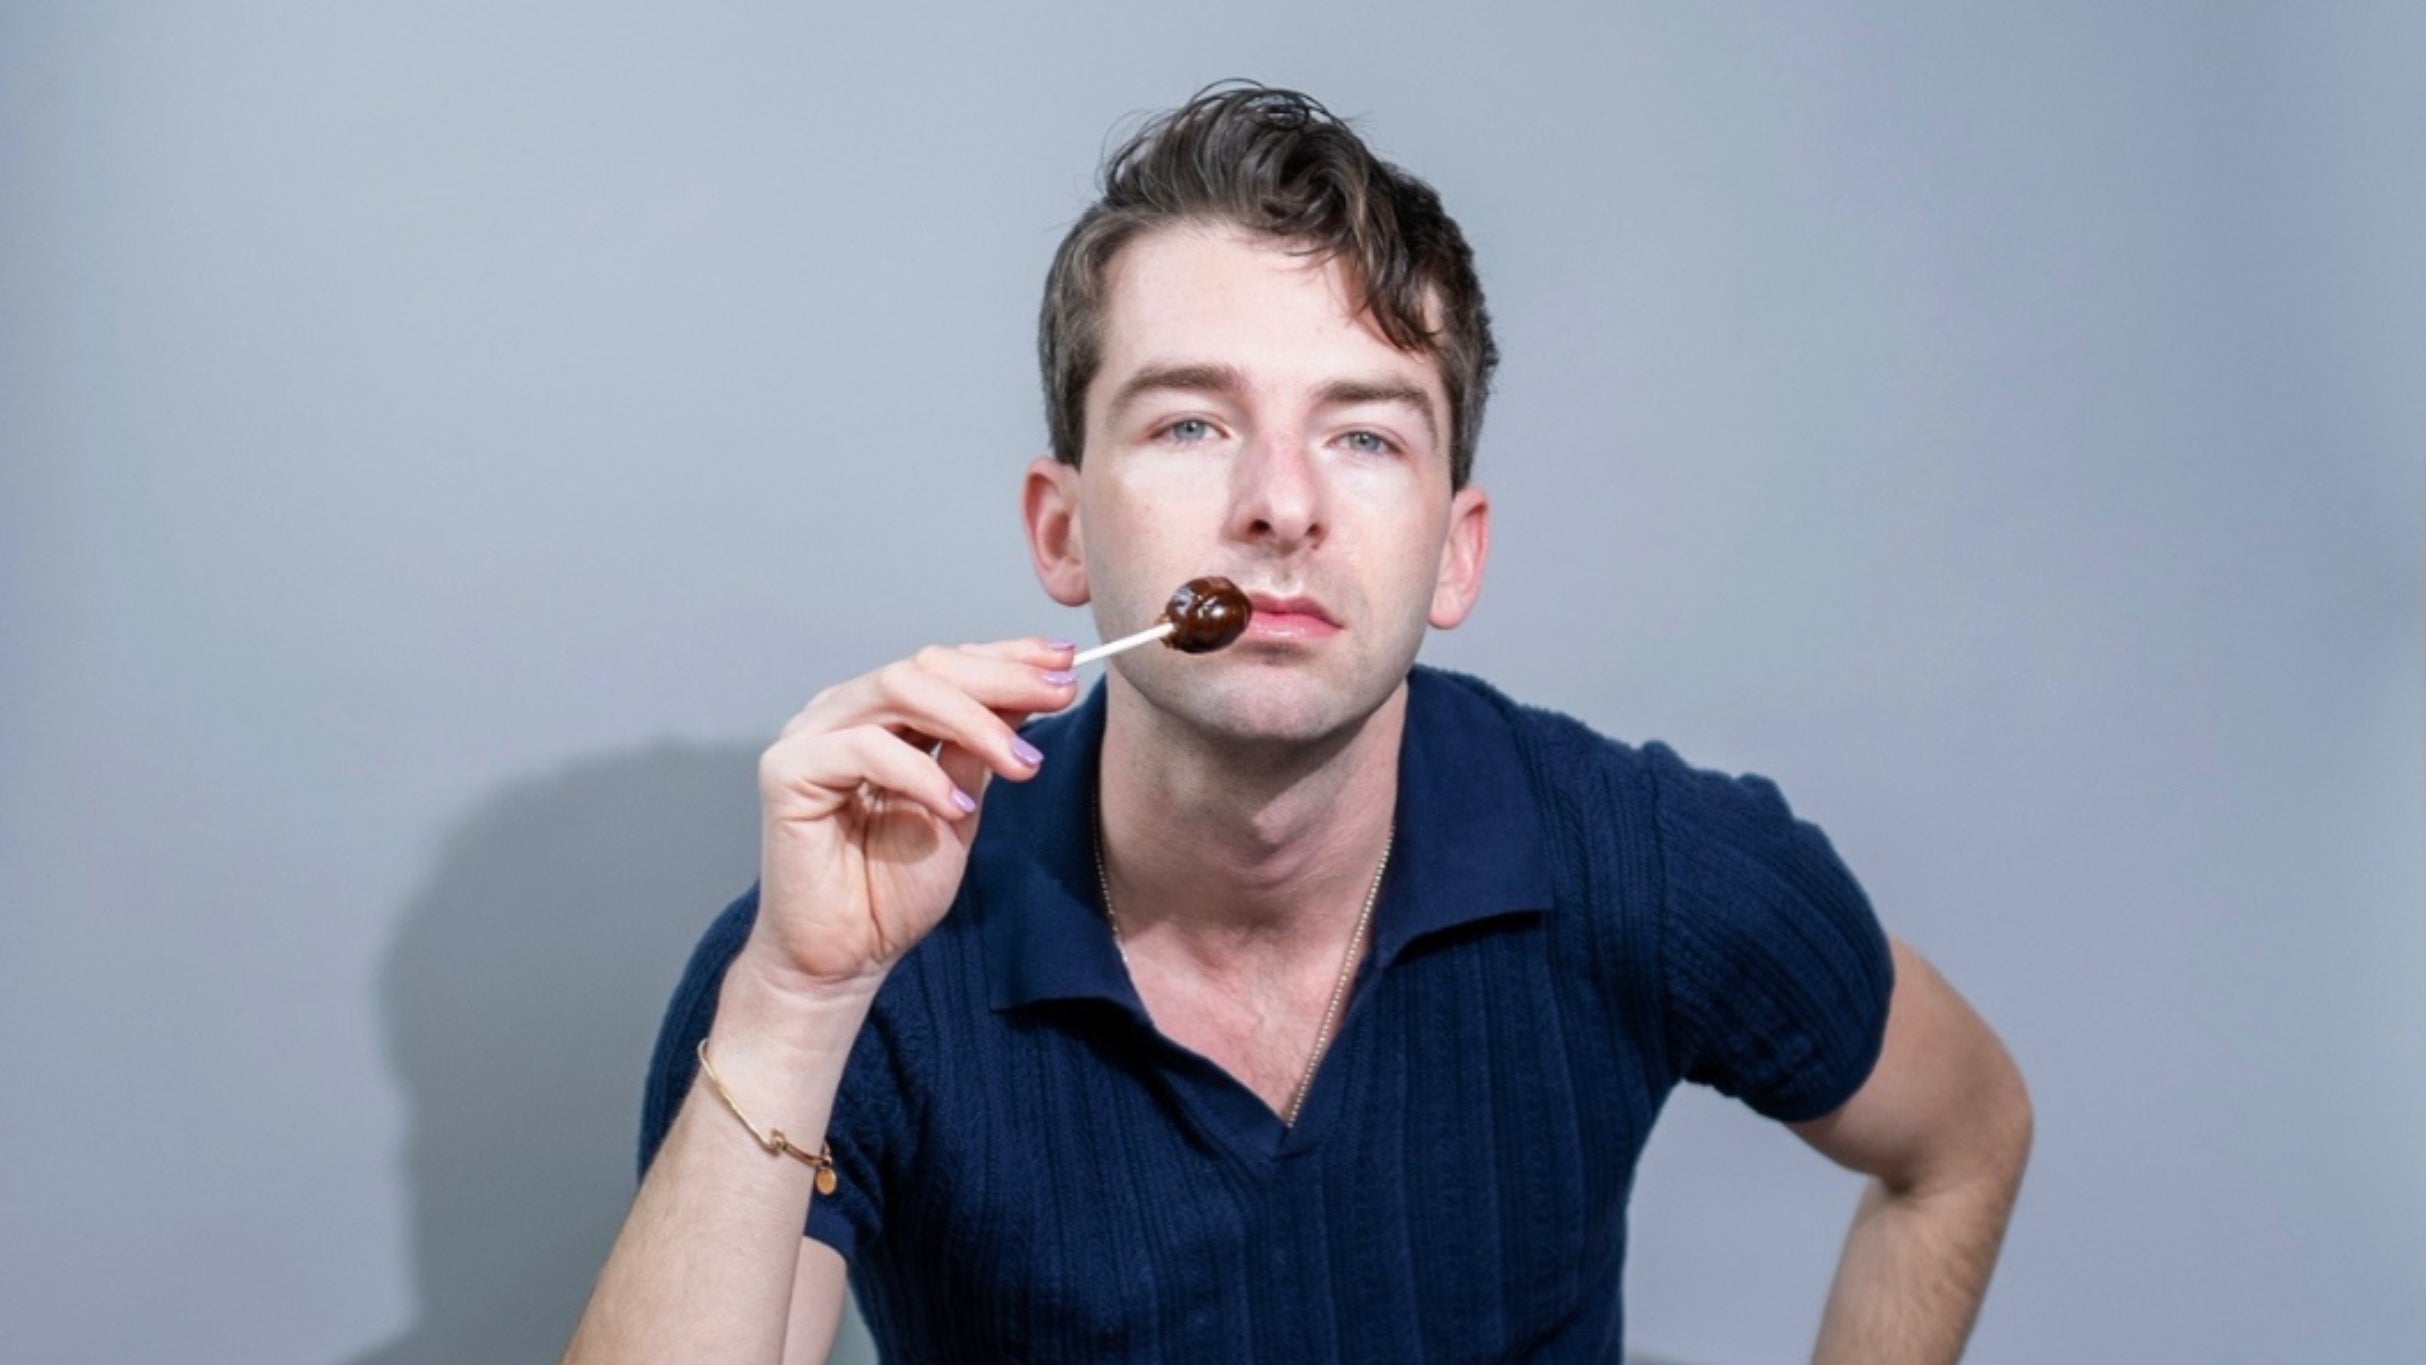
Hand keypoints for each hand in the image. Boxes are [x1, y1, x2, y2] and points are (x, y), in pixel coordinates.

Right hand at [743, 638, 1078, 994]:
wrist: (846, 958)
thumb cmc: (893, 890)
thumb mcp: (961, 808)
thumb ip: (982, 750)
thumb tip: (1031, 692)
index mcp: (880, 716)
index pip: (945, 665)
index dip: (1006, 657)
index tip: (1064, 663)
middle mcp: (842, 714)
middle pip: (924, 666)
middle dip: (1001, 679)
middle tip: (1059, 695)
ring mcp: (810, 737)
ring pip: (898, 689)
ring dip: (972, 721)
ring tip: (1020, 765)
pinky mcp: (787, 772)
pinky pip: (864, 749)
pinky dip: (921, 773)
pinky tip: (956, 807)